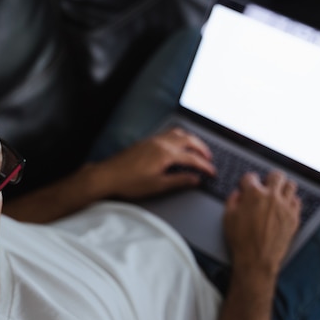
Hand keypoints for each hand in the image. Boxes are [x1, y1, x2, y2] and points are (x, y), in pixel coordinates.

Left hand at [94, 127, 215, 198]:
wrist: (107, 176)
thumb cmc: (129, 183)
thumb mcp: (157, 186)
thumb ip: (179, 181)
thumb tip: (195, 179)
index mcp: (165, 154)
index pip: (192, 158)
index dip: (205, 166)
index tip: (212, 172)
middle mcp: (160, 143)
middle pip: (188, 140)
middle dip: (202, 148)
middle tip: (209, 158)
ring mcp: (152, 140)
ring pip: (178, 133)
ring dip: (190, 139)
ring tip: (197, 149)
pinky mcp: (145, 141)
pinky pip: (167, 133)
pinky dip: (178, 137)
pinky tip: (177, 145)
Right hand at [224, 170, 301, 275]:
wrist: (257, 259)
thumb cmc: (241, 240)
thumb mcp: (228, 217)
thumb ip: (232, 200)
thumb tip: (238, 194)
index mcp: (253, 194)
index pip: (251, 177)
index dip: (246, 182)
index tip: (246, 186)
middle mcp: (272, 197)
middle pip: (276, 175)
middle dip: (269, 178)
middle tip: (265, 185)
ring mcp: (285, 207)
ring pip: (290, 185)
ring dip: (282, 187)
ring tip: (276, 194)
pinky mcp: (294, 217)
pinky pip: (297, 201)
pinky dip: (290, 201)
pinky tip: (283, 206)